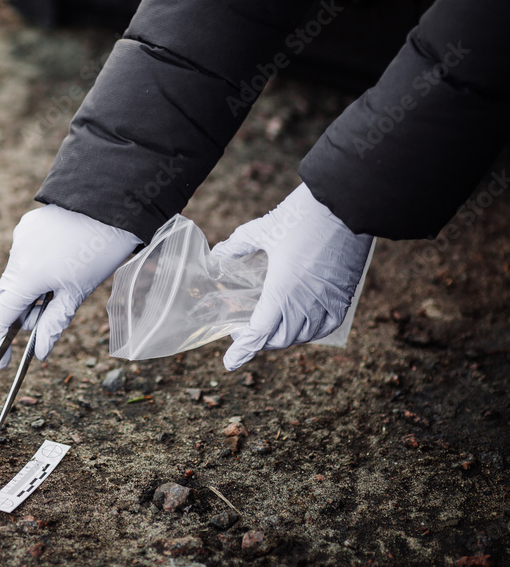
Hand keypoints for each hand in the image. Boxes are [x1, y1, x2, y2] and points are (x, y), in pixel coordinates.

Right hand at [0, 205, 139, 367]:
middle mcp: (16, 255)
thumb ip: (53, 324)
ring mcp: (20, 238)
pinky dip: (35, 268)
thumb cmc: (98, 251)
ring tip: (59, 291)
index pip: (1, 316)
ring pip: (16, 276)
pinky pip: (24, 255)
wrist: (110, 203)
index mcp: (26, 276)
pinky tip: (60, 265)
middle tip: (41, 325)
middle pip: (7, 296)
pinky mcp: (28, 226)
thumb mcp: (77, 293)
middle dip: (21, 316)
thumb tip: (39, 352)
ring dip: (30, 292)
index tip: (0, 362)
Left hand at [211, 183, 372, 370]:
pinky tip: (301, 325)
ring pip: (302, 335)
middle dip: (259, 341)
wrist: (348, 204)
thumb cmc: (303, 216)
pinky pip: (326, 326)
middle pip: (279, 339)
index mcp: (282, 291)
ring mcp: (328, 301)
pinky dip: (310, 331)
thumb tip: (219, 254)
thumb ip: (238, 245)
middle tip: (244, 331)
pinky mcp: (345, 294)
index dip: (242, 350)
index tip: (230, 362)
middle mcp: (306, 303)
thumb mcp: (263, 229)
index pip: (259, 333)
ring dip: (283, 337)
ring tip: (269, 328)